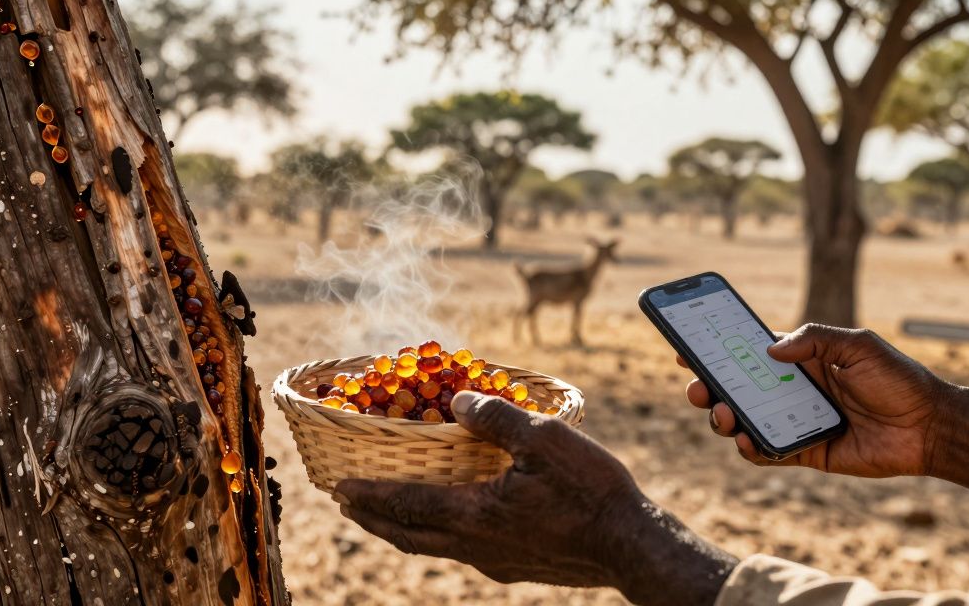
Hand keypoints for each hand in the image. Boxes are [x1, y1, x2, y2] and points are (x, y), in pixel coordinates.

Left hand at [335, 391, 736, 604]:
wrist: (631, 547)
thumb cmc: (590, 491)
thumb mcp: (545, 439)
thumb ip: (496, 418)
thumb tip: (459, 401)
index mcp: (474, 515)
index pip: (406, 505)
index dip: (369, 495)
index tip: (337, 489)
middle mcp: (475, 545)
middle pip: (408, 536)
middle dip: (373, 518)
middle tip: (347, 501)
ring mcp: (495, 562)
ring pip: (433, 547)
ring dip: (403, 527)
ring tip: (386, 510)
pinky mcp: (515, 567)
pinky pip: (460, 550)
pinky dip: (436, 532)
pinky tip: (450, 519)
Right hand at [680, 324, 946, 477]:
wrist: (930, 427)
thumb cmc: (898, 379)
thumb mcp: (859, 345)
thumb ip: (816, 339)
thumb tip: (770, 352)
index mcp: (801, 360)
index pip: (749, 353)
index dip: (717, 350)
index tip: (688, 347)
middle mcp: (792, 390)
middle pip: (736, 388)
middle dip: (709, 387)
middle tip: (697, 389)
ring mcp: (795, 422)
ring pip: (745, 421)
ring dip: (725, 417)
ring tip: (725, 415)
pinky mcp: (805, 452)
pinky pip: (768, 452)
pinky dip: (751, 448)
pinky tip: (748, 441)